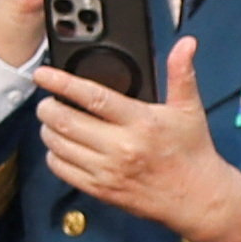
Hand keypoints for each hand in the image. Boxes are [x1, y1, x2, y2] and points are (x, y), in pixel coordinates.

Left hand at [33, 33, 240, 241]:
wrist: (197, 198)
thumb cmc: (191, 150)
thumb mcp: (189, 108)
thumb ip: (181, 73)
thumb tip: (186, 44)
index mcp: (141, 122)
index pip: (93, 97)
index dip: (62, 83)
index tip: (43, 75)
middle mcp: (122, 147)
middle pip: (67, 122)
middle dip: (48, 108)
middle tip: (46, 101)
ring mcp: (108, 171)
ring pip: (60, 146)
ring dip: (48, 130)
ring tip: (52, 121)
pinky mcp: (101, 190)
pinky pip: (63, 171)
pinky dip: (54, 155)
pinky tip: (60, 146)